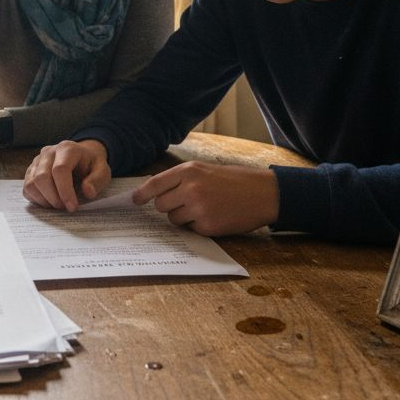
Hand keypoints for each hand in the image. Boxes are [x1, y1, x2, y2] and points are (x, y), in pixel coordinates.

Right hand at [23, 139, 110, 211]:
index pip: (59, 170)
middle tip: (65, 208)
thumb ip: (97, 180)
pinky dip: (37, 199)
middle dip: (54, 198)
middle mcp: (48, 152)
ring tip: (59, 205)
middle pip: (42, 177)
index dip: (65, 191)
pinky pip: (27, 188)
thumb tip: (88, 192)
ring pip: (31, 183)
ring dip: (44, 200)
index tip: (72, 207)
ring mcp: (37, 161)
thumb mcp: (103, 170)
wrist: (81, 156)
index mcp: (67, 149)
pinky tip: (51, 202)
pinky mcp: (31, 171)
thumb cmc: (91, 164)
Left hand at [132, 162, 276, 236]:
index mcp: (189, 171)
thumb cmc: (235, 180)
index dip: (142, 194)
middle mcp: (190, 188)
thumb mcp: (205, 170)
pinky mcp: (207, 226)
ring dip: (183, 217)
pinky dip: (199, 226)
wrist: (264, 193)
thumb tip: (153, 190)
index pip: (155, 184)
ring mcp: (198, 208)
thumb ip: (181, 178)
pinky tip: (215, 216)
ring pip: (173, 219)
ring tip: (204, 208)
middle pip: (161, 205)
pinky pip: (191, 229)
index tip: (135, 200)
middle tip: (186, 203)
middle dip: (168, 207)